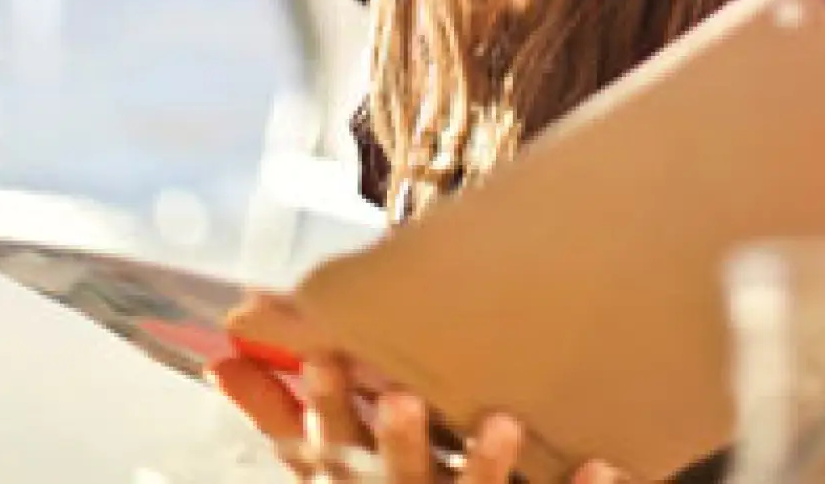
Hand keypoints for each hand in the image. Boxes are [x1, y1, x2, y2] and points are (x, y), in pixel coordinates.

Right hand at [208, 292, 626, 483]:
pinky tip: (602, 462)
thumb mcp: (325, 471)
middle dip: (399, 444)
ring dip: (486, 466)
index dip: (327, 406)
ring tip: (502, 422)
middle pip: (396, 482)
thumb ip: (277, 417)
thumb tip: (222, 360)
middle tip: (402, 397)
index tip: (327, 354)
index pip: (331, 451)